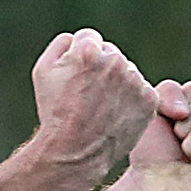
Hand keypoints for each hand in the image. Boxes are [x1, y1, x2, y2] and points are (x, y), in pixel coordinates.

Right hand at [27, 28, 156, 190]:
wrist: (74, 152)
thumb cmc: (55, 112)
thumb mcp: (42, 72)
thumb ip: (61, 45)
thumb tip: (77, 39)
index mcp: (88, 50)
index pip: (89, 37)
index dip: (79, 57)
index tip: (75, 77)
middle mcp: (115, 61)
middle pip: (110, 53)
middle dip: (100, 68)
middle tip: (87, 96)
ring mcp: (135, 80)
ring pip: (127, 71)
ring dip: (117, 84)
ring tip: (100, 108)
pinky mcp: (149, 99)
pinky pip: (141, 89)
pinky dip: (130, 100)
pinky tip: (115, 114)